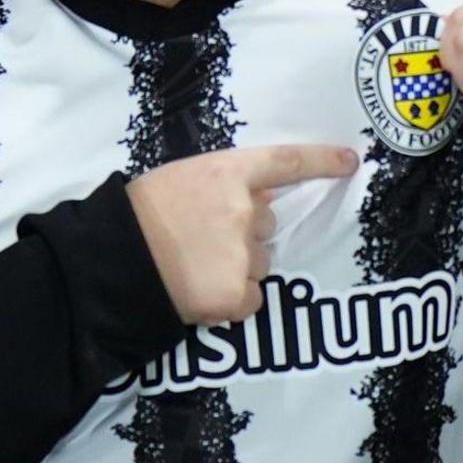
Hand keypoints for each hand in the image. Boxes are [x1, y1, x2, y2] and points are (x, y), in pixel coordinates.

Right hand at [125, 142, 360, 321]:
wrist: (111, 264)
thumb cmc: (138, 216)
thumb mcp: (180, 180)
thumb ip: (224, 184)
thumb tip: (263, 195)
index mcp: (227, 173)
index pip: (286, 162)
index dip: (322, 161)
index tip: (351, 162)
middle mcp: (245, 210)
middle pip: (266, 224)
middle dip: (242, 232)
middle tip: (200, 240)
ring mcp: (243, 253)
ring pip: (258, 263)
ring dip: (235, 267)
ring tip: (192, 268)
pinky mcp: (236, 293)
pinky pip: (249, 299)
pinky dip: (230, 301)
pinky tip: (199, 292)